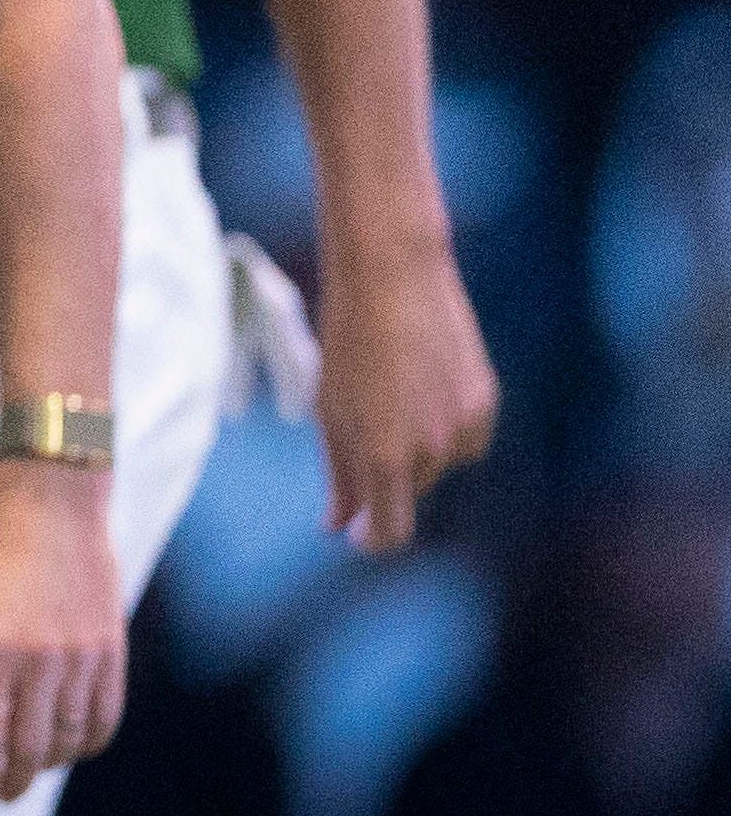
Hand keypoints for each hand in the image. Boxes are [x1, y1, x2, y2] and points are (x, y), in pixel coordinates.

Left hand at [0, 465, 125, 805]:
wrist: (54, 515)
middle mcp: (38, 660)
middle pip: (28, 747)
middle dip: (12, 780)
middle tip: (1, 793)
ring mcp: (80, 657)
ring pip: (70, 738)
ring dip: (49, 764)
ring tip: (30, 769)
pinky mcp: (111, 652)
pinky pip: (105, 716)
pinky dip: (89, 743)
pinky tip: (72, 748)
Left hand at [311, 232, 496, 550]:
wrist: (393, 277)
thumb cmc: (346, 342)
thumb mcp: (329, 411)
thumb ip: (340, 475)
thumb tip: (340, 524)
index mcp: (385, 456)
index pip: (390, 531)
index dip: (372, 538)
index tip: (357, 533)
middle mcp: (433, 451)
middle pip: (406, 491)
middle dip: (382, 474)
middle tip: (358, 416)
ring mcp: (466, 427)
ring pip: (436, 464)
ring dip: (413, 448)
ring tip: (388, 390)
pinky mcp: (486, 402)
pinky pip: (463, 438)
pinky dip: (442, 428)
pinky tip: (420, 387)